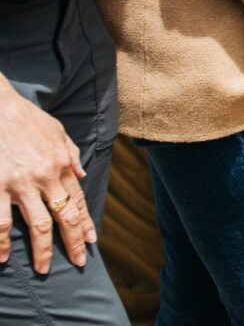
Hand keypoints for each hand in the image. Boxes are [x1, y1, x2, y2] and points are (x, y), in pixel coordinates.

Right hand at [0, 81, 92, 273]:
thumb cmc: (26, 119)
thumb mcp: (57, 132)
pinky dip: (0, 242)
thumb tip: (82, 176)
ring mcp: (20, 184)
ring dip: (41, 250)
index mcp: (61, 165)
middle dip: (72, 243)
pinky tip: (2, 257)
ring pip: (37, 225)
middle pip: (64, 217)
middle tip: (78, 262)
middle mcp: (45, 177)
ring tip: (44, 269)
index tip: (90, 241)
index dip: (85, 223)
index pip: (78, 200)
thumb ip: (70, 155)